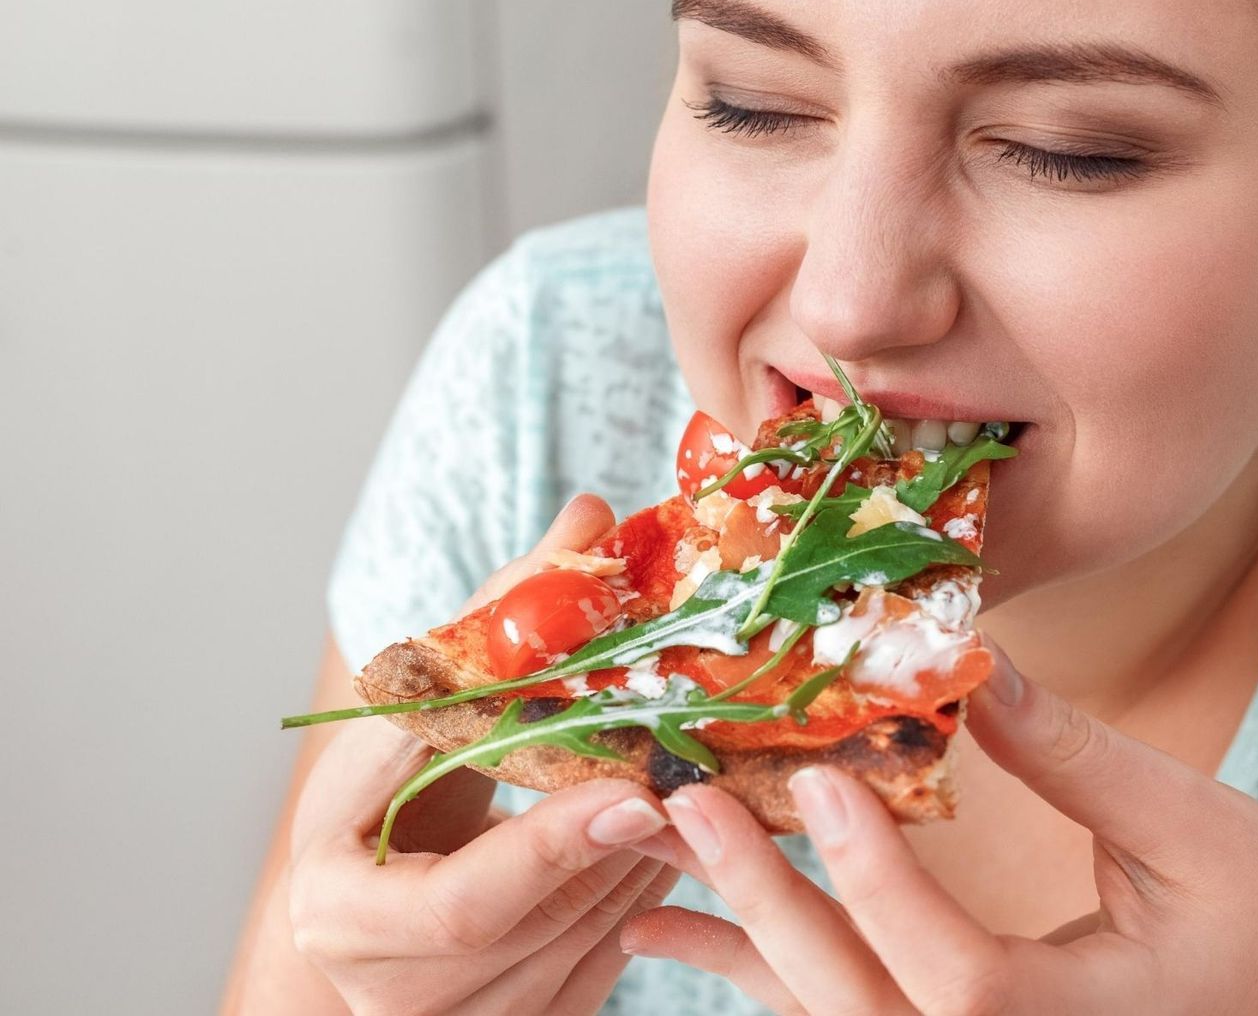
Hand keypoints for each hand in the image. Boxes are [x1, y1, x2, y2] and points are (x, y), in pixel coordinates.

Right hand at [286, 495, 681, 1014]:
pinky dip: (645, 900)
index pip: (457, 899)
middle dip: (615, 850)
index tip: (635, 790)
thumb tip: (590, 515)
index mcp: (335, 903)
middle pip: (531, 931)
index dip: (551, 847)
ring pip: (579, 953)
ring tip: (692, 791)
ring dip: (645, 868)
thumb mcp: (415, 713)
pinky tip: (669, 837)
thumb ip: (494, 622)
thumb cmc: (387, 791)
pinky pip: (600, 972)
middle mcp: (379, 980)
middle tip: (693, 783)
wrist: (372, 896)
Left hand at [619, 643, 1257, 1014]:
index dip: (873, 877)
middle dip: (762, 904)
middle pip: (856, 1008)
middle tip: (680, 805)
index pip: (948, 969)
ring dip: (742, 950)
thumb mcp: (1202, 839)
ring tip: (647, 887)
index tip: (819, 778)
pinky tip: (700, 939)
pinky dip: (778, 978)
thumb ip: (1082, 763)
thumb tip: (974, 666)